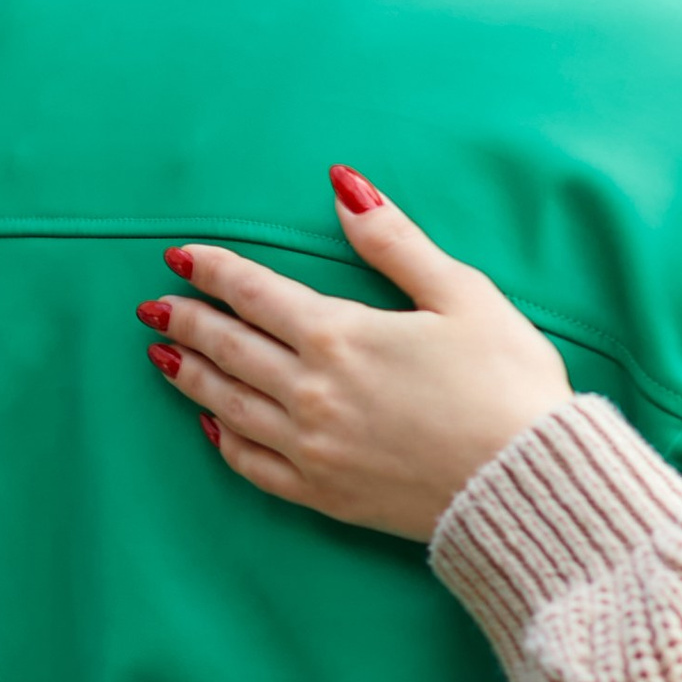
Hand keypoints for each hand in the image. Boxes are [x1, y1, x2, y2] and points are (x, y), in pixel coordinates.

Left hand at [142, 169, 570, 539]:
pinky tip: (213, 428)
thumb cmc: (508, 385)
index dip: (213, 270)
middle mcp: (310, 392)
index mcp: (339, 335)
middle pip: (230, 347)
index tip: (180, 257)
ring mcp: (312, 449)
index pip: (255, 292)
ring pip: (229, 405)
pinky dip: (225, 443)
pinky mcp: (326, 495)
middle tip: (155, 306)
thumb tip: (343, 186)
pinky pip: (254, 466)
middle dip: (189, 321)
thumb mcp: (462, 295)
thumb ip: (394, 242)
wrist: (526, 486)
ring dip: (192, 376)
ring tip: (163, 355)